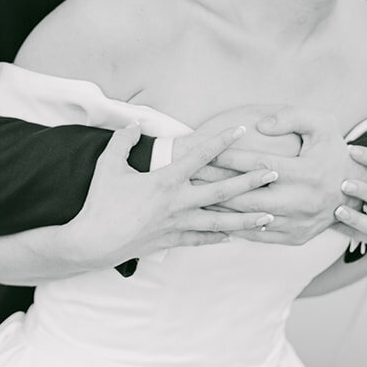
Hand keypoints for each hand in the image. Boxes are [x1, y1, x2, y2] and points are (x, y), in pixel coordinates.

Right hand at [64, 123, 279, 268]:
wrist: (91, 242)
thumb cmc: (100, 202)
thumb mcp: (109, 164)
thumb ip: (124, 140)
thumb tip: (134, 123)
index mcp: (166, 181)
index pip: (200, 156)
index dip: (221, 141)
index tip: (240, 129)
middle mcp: (178, 203)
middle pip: (223, 192)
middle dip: (251, 182)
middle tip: (274, 174)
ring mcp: (177, 225)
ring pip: (220, 222)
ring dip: (246, 219)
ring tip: (269, 217)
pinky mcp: (171, 241)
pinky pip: (201, 240)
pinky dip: (218, 238)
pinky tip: (234, 237)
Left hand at [204, 106, 355, 245]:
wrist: (357, 189)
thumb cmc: (334, 151)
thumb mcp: (322, 124)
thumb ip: (291, 117)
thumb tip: (261, 125)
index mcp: (306, 172)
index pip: (257, 164)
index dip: (229, 157)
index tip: (205, 149)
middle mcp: (301, 201)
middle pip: (247, 195)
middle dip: (216, 184)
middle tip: (191, 174)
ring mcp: (298, 223)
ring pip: (249, 218)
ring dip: (221, 207)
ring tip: (196, 195)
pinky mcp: (294, 238)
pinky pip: (259, 234)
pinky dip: (236, 226)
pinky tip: (217, 216)